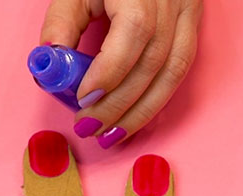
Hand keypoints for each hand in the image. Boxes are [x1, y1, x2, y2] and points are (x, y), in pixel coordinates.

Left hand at [40, 0, 202, 147]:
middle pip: (152, 61)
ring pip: (172, 72)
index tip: (84, 99)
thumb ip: (62, 22)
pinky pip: (179, 69)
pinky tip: (133, 119)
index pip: (134, 32)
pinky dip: (155, 100)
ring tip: (111, 135)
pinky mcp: (193, 22)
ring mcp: (188, 9)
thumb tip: (49, 65)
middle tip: (89, 127)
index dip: (110, 72)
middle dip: (119, 104)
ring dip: (141, 112)